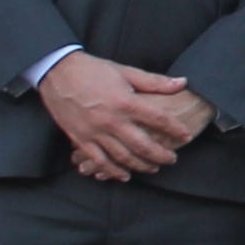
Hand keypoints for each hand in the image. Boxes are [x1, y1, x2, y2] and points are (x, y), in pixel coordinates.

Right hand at [36, 53, 193, 180]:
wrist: (57, 71)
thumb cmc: (93, 69)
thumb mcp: (125, 71)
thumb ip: (155, 82)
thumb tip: (183, 83)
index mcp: (126, 102)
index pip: (159, 119)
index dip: (176, 129)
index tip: (186, 136)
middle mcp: (111, 120)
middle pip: (143, 145)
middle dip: (161, 155)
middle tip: (172, 159)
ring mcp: (94, 132)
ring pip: (122, 157)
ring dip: (140, 166)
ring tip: (154, 168)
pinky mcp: (80, 138)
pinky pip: (98, 160)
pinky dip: (112, 171)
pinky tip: (124, 175)